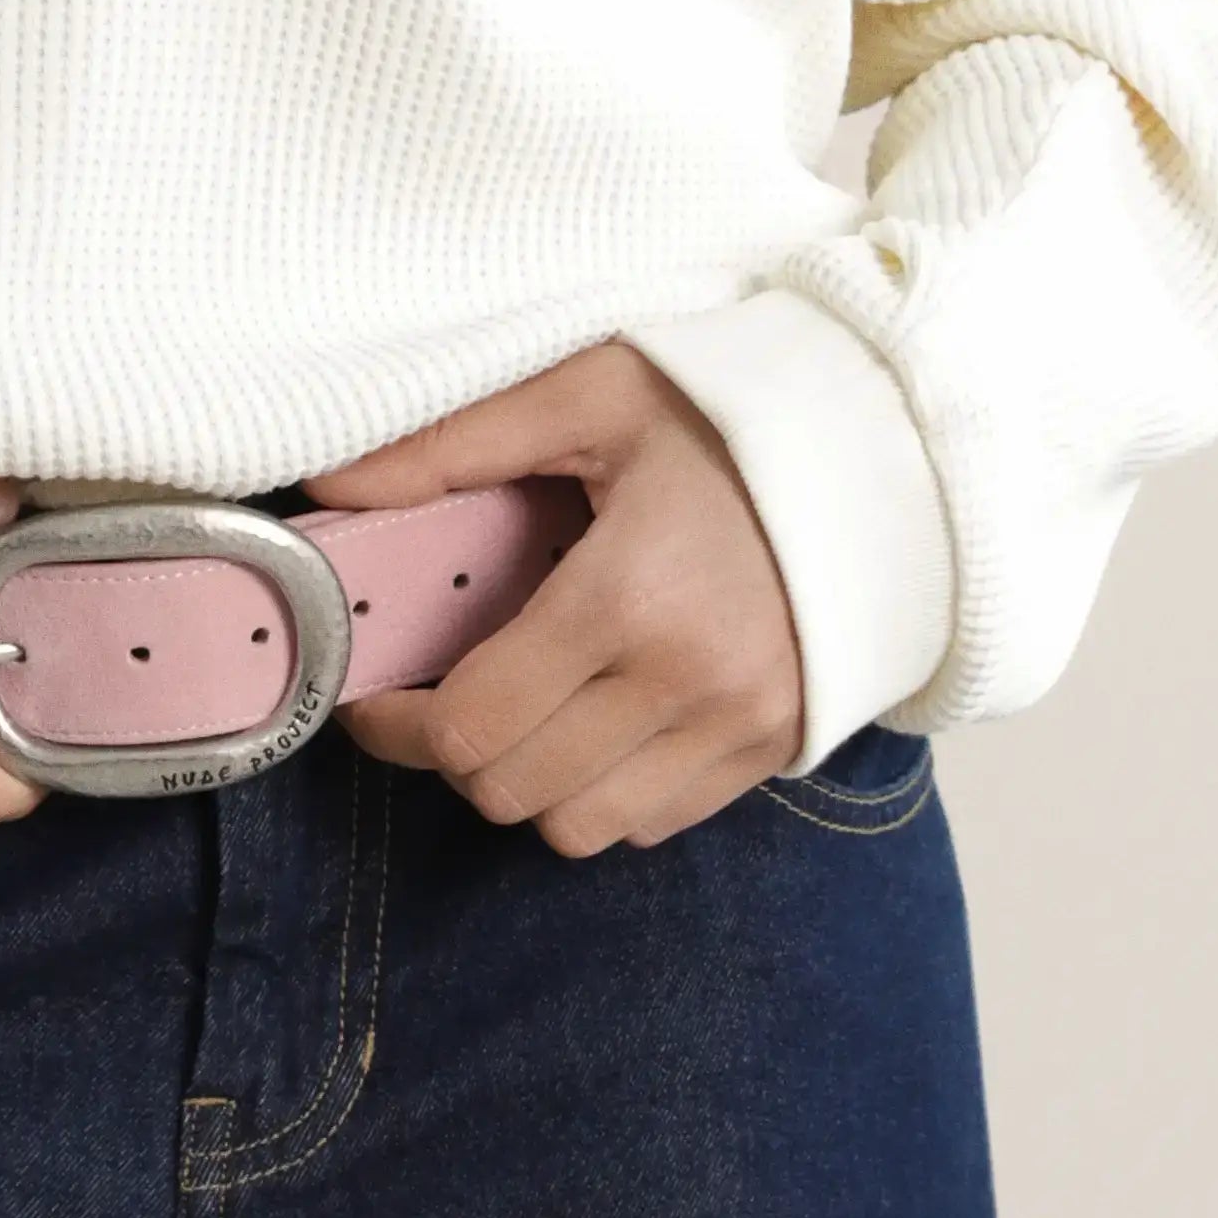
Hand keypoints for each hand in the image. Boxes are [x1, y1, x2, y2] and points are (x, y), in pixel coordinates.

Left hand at [301, 337, 804, 856]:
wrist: (889, 440)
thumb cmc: (730, 407)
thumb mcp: (589, 389)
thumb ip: (452, 442)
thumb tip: (328, 488)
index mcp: (628, 598)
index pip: (473, 726)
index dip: (397, 724)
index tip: (374, 693)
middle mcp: (688, 684)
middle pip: (514, 793)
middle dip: (453, 755)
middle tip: (437, 696)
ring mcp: (741, 729)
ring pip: (581, 828)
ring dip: (529, 783)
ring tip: (519, 709)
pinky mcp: (776, 751)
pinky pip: (655, 823)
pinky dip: (604, 792)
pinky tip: (597, 717)